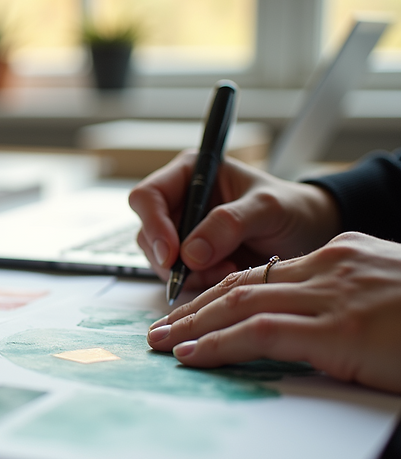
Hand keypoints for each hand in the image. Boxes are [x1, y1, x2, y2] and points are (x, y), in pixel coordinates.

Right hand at [128, 150, 340, 289]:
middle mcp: (180, 202)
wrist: (310, 234)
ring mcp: (183, 233)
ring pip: (160, 260)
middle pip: (148, 234)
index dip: (153, 225)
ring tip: (229, 270)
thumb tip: (190, 254)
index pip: (148, 197)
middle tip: (206, 269)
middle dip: (173, 259)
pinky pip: (178, 278)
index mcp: (190, 174)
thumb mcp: (266, 208)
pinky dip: (199, 283)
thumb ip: (229, 223)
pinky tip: (228, 275)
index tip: (172, 255)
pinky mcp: (191, 259)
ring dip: (189, 274)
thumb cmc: (292, 209)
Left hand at [147, 232, 400, 393]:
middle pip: (242, 283)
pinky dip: (217, 343)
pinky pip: (258, 332)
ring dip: (191, 325)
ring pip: (239, 303)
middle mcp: (332, 267)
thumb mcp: (392, 297)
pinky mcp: (338, 328)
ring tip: (160, 342)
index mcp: (345, 255)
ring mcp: (333, 295)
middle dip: (194, 307)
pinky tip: (191, 354)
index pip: (266, 273)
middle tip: (159, 326)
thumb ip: (350, 304)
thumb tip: (319, 331)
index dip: (222, 293)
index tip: (193, 310)